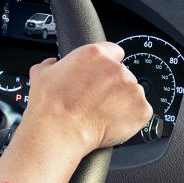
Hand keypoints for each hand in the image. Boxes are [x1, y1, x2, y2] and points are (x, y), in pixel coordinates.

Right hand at [20, 42, 153, 156]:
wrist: (59, 130)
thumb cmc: (50, 105)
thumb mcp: (42, 74)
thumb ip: (52, 64)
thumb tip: (52, 64)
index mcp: (95, 54)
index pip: (113, 52)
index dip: (108, 65)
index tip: (103, 76)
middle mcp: (116, 68)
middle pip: (123, 74)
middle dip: (113, 86)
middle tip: (98, 101)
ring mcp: (132, 89)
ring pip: (133, 93)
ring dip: (123, 102)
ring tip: (104, 114)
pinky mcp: (141, 109)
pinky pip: (141, 112)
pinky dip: (131, 119)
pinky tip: (114, 123)